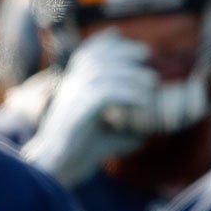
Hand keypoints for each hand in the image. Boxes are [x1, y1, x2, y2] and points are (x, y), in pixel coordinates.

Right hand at [21, 28, 152, 185]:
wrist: (57, 168)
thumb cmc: (78, 152)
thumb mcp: (105, 138)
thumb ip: (123, 133)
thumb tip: (144, 136)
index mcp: (74, 87)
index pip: (87, 54)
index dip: (106, 43)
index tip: (130, 42)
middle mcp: (71, 88)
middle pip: (97, 58)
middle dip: (123, 51)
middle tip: (147, 54)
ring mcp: (73, 98)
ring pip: (103, 74)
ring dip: (131, 74)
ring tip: (152, 81)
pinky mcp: (78, 112)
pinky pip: (105, 94)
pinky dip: (127, 94)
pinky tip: (144, 101)